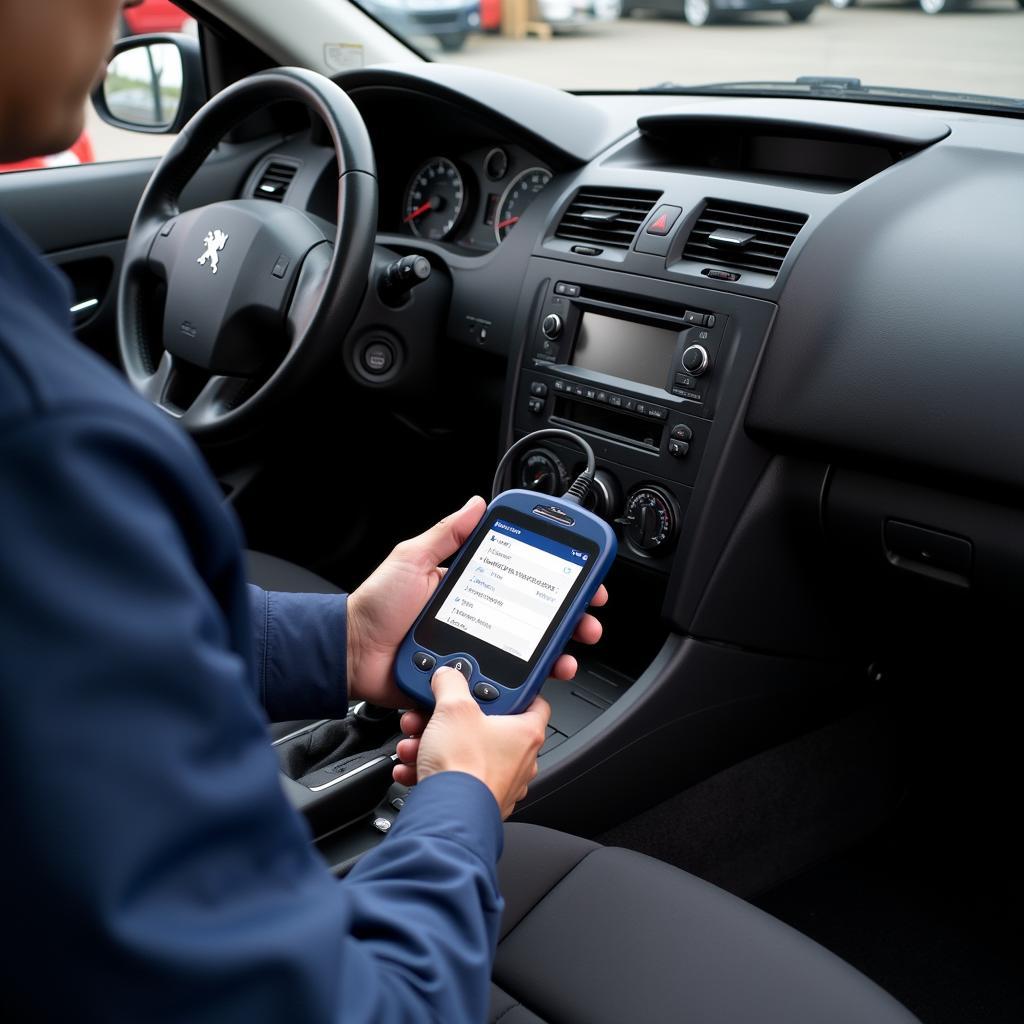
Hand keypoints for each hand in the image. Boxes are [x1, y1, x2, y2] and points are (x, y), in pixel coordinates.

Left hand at [346, 495, 608, 707]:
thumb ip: (446, 534)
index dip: (556, 581)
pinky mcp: (467, 680)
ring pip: (527, 655)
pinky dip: (524, 685)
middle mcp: (480, 619)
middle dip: (569, 622)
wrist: (353, 655)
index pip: (524, 580)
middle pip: (536, 621)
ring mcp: (476, 651)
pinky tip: (538, 681)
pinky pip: (501, 685)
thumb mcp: (412, 558)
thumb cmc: (376, 607)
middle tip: (586, 622)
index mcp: (471, 587)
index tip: (582, 580)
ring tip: (567, 656)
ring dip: (555, 655)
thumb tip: (476, 504)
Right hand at [404, 667, 550, 818]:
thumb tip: (448, 675)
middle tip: (434, 716)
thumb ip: (451, 683)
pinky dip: (432, 769)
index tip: (492, 686)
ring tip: (415, 743)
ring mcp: (499, 783)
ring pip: (465, 753)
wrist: (448, 816)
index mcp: (526, 733)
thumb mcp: (454, 708)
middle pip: (486, 727)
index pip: (534, 701)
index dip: (514, 690)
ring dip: (435, 745)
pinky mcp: (477, 801)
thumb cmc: (464, 767)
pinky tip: (413, 766)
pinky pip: (454, 777)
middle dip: (452, 721)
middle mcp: (519, 760)